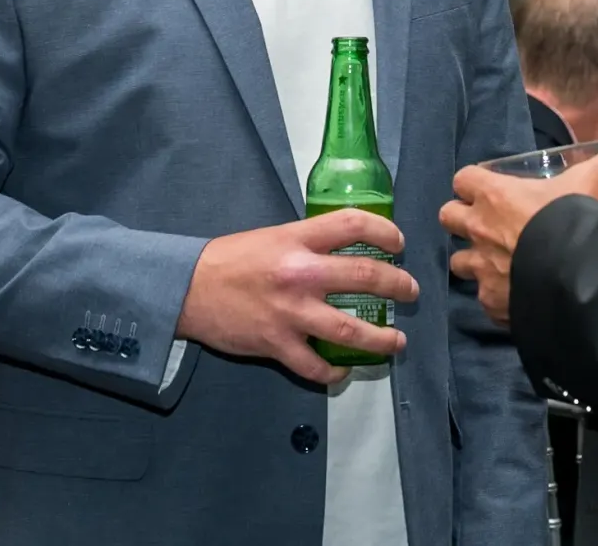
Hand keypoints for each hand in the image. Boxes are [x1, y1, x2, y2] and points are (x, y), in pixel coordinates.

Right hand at [176, 211, 418, 385]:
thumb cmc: (230, 259)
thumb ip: (307, 242)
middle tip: (410, 291)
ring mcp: (290, 312)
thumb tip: (344, 248)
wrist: (186, 289)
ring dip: (381, 339)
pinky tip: (343, 371)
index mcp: (297, 239)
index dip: (384, 231)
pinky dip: (333, 373)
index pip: (353, 223)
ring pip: (350, 330)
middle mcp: (299, 273)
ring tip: (398, 341)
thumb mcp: (272, 236)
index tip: (399, 243)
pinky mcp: (277, 344)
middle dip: (397, 285)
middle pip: (364, 276)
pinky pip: (315, 367)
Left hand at [439, 152, 597, 325]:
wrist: (578, 278)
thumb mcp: (593, 181)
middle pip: (447, 217)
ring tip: (497, 264)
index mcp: (494, 195)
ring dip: (474, 261)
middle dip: (461, 220)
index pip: (462, 179)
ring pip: (458, 262)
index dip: (473, 183)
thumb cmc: (575, 220)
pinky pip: (484, 298)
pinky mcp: (490, 302)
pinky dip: (496, 296)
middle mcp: (479, 229)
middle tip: (486, 224)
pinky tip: (516, 295)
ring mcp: (481, 268)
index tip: (490, 189)